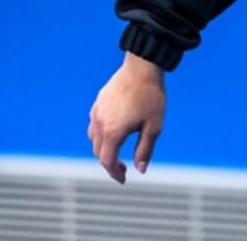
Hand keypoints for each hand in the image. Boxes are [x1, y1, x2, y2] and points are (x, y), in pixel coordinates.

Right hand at [87, 52, 165, 182]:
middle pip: (98, 152)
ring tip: (117, 151)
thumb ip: (144, 150)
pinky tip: (114, 131)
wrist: (142, 67)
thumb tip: (140, 169)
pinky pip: (94, 124)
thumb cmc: (150, 97)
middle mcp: (100, 123)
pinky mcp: (99, 102)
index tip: (124, 179)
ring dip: (103, 149)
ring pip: (93, 138)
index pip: (107, 161)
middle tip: (124, 168)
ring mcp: (97, 111)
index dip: (114, 173)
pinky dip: (100, 134)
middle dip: (109, 163)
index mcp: (113, 132)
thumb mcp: (154, 127)